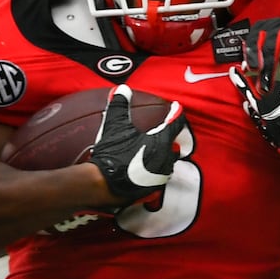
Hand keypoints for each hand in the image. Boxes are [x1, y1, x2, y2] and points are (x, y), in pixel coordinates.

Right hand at [90, 84, 187, 204]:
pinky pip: (158, 176)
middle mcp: (166, 159)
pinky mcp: (153, 189)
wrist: (103, 185)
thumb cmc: (112, 154)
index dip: (175, 113)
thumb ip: (119, 105)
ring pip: (166, 162)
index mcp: (161, 142)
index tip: (176, 108)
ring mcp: (160, 176)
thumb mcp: (114, 125)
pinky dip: (154, 170)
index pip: (175, 123)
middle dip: (168, 138)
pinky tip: (145, 168)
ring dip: (162, 155)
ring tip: (153, 151)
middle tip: (163, 132)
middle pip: (173, 145)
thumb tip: (121, 89)